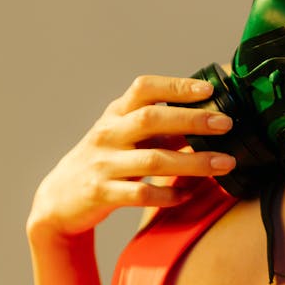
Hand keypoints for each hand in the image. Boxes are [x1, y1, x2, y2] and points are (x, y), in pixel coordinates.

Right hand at [27, 75, 233, 240]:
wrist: (58, 199)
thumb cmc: (104, 160)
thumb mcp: (123, 135)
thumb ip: (158, 125)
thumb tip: (206, 115)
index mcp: (115, 113)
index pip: (144, 88)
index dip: (176, 85)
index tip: (208, 90)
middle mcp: (108, 134)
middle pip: (152, 119)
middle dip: (192, 119)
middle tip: (226, 123)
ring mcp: (103, 164)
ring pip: (152, 160)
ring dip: (192, 161)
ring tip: (224, 162)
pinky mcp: (101, 194)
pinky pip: (140, 195)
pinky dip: (167, 195)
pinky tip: (187, 195)